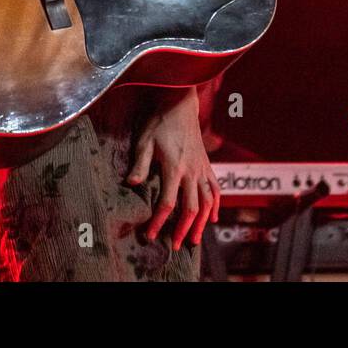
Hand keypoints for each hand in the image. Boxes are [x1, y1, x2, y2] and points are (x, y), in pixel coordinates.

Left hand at [127, 87, 220, 249]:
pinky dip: (216, 205)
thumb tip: (131, 184)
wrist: (180, 102)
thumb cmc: (159, 121)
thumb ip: (140, 164)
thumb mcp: (144, 141)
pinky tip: (213, 217)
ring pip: (207, 202)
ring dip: (202, 223)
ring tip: (194, 239)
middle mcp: (191, 171)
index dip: (159, 222)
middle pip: (191, 208)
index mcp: (174, 167)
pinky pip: (215, 188)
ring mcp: (202, 168)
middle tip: (175, 245)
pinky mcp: (207, 164)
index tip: (150, 235)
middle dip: (183, 229)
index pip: (168, 202)